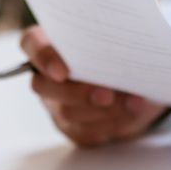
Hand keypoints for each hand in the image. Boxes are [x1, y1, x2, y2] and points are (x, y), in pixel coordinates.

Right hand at [20, 26, 170, 146]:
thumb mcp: (120, 39)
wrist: (138, 81)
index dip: (42, 57)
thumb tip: (121, 52)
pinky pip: (86, 131)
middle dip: (78, 92)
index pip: (31, 43)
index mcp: (50, 43)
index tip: (62, 72)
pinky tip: (133, 110)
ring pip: (67, 112)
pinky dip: (114, 121)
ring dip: (103, 109)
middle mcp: (46, 75)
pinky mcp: (73, 128)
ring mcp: (57, 104)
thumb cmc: (123, 51)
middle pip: (44, 86)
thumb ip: (112, 40)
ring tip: (133, 102)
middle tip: (107, 94)